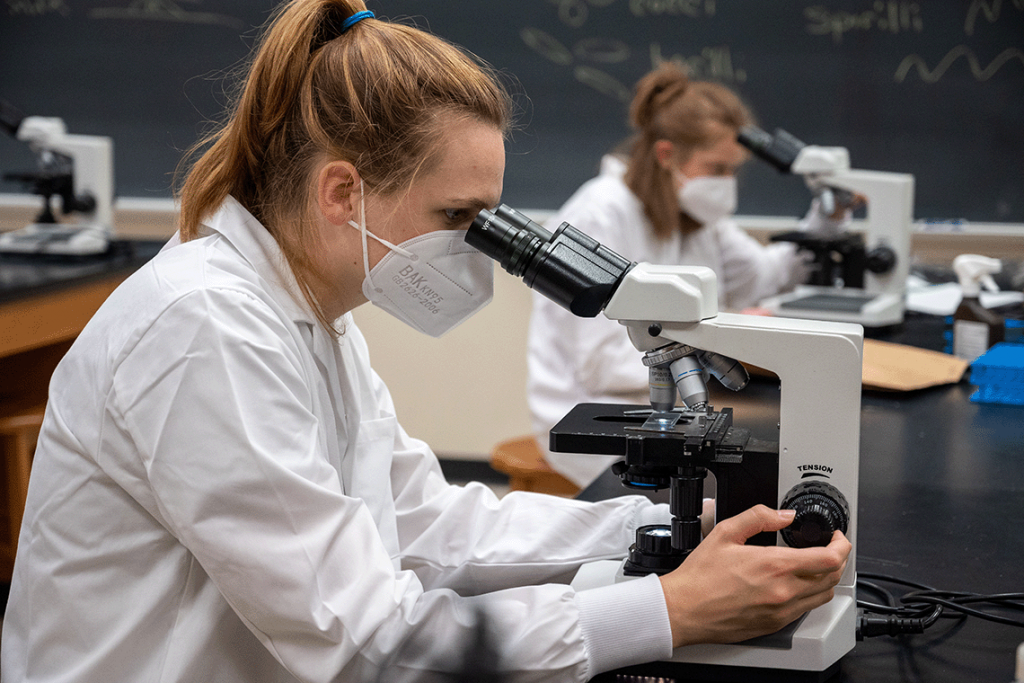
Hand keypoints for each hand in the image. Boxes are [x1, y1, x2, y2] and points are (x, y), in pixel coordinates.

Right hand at [659, 505, 850, 647]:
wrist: (684, 610)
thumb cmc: (700, 577)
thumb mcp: (725, 532)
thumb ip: (758, 517)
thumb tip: (783, 515)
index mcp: (774, 566)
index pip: (829, 558)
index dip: (841, 544)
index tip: (836, 537)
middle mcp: (784, 592)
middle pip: (833, 578)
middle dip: (838, 559)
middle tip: (829, 547)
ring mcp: (781, 611)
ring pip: (824, 596)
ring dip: (827, 578)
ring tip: (816, 565)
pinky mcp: (775, 625)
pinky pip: (806, 609)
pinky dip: (810, 594)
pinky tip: (795, 584)